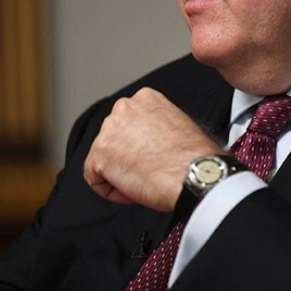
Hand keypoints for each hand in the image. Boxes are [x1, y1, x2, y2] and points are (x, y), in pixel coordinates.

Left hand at [84, 87, 222, 211]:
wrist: (195, 174)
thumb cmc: (195, 156)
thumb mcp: (179, 124)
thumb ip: (158, 126)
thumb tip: (151, 142)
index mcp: (145, 98)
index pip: (129, 123)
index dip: (139, 145)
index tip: (151, 156)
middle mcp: (124, 108)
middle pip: (114, 138)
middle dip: (126, 157)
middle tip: (146, 171)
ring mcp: (109, 130)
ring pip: (104, 158)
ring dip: (120, 173)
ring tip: (143, 182)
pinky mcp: (100, 154)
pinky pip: (95, 178)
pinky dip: (110, 190)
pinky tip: (132, 192)